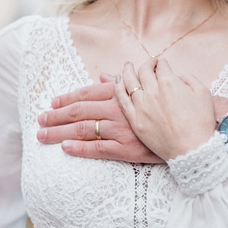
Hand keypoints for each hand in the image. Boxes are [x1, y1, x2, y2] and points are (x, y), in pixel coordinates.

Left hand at [37, 74, 161, 163]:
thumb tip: (105, 77)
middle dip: (56, 116)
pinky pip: (98, 149)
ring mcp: (120, 130)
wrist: (188, 132)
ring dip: (59, 133)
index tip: (52, 102)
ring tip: (42, 135)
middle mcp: (116, 110)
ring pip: (82, 130)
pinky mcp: (126, 149)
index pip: (87, 94)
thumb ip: (122, 85)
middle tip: (40, 120)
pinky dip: (80, 149)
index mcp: (120, 95)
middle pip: (78, 112)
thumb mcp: (146, 89)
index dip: (67, 98)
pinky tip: (65, 149)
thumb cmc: (166, 109)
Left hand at [115, 59, 216, 160]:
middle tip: (148, 64)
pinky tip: (117, 83)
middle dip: (146, 64)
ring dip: (127, 71)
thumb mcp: (203, 93)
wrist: (192, 149)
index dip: (161, 63)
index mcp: (169, 83)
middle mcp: (152, 92)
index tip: (162, 64)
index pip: (161, 66)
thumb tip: (178, 77)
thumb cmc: (201, 122)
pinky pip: (122, 101)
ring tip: (128, 67)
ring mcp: (142, 107)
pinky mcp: (135, 121)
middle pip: (143, 72)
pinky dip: (118, 88)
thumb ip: (189, 79)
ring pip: (128, 83)